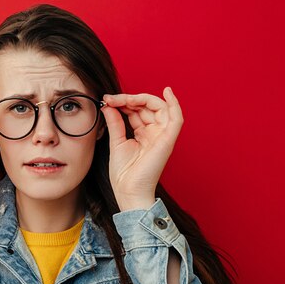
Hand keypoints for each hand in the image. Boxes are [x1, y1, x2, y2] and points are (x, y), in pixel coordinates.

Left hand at [101, 87, 182, 210]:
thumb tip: (108, 104)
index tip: (107, 100)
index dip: (123, 102)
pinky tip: (167, 92)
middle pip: (148, 106)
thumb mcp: (117, 141)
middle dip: (130, 99)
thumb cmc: (124, 173)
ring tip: (126, 99)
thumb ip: (115, 122)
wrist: (128, 191)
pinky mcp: (168, 140)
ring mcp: (162, 136)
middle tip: (112, 99)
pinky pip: (177, 118)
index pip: (137, 110)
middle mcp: (155, 133)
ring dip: (143, 99)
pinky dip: (175, 104)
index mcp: (143, 134)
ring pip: (160, 107)